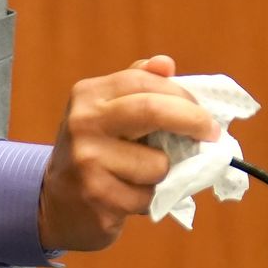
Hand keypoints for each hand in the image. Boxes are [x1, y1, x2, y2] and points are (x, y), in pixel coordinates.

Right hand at [38, 54, 218, 251]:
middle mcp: (83, 122)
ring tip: (142, 176)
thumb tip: (166, 63)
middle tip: (212, 133)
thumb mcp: (108, 113)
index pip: (144, 81)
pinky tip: (128, 197)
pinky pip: (148, 197)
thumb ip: (138, 86)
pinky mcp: (97, 197)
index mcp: (88, 95)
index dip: (181, 95)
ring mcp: (88, 160)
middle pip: (152, 110)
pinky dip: (149, 200)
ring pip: (157, 163)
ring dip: (163, 174)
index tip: (203, 112)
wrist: (55, 204)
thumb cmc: (94, 152)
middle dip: (192, 120)